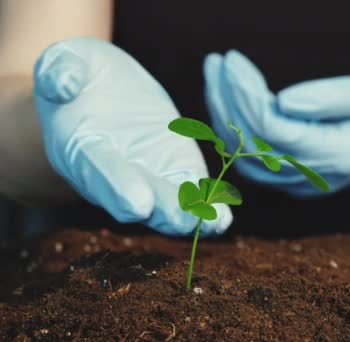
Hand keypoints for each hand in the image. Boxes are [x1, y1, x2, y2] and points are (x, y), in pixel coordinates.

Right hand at [33, 37, 231, 235]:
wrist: (101, 88)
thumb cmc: (81, 73)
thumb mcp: (67, 59)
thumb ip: (60, 70)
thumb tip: (64, 83)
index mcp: (80, 149)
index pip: (99, 170)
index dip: (118, 186)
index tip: (138, 204)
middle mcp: (113, 175)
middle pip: (138, 199)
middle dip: (163, 211)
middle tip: (185, 220)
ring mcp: (147, 177)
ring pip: (167, 204)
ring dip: (191, 216)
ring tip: (215, 221)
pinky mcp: (175, 169)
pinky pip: (190, 191)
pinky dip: (206, 205)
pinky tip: (222, 218)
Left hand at [204, 50, 349, 194]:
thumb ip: (331, 98)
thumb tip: (283, 101)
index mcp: (335, 156)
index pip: (272, 130)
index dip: (245, 95)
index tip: (232, 59)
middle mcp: (312, 176)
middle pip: (250, 143)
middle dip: (226, 100)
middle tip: (216, 62)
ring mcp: (299, 183)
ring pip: (243, 154)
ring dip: (223, 114)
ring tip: (217, 75)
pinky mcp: (290, 179)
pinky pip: (249, 158)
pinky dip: (232, 128)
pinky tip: (227, 100)